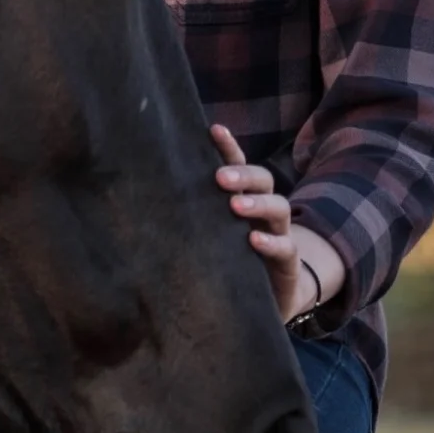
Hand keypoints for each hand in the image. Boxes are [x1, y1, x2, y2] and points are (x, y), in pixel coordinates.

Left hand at [210, 123, 310, 323]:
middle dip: (243, 174)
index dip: (228, 146)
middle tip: (220, 177)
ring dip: (258, 203)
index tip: (214, 129)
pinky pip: (286, 248)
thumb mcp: (207, 234)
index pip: (237, 164)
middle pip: (263, 180)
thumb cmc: (225, 260)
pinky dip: (271, 243)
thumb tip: (145, 190)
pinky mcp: (288, 264)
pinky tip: (254, 240)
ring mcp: (279, 235)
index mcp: (242, 197)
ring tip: (235, 205)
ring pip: (279, 208)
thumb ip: (190, 212)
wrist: (261, 303)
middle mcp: (262, 211)